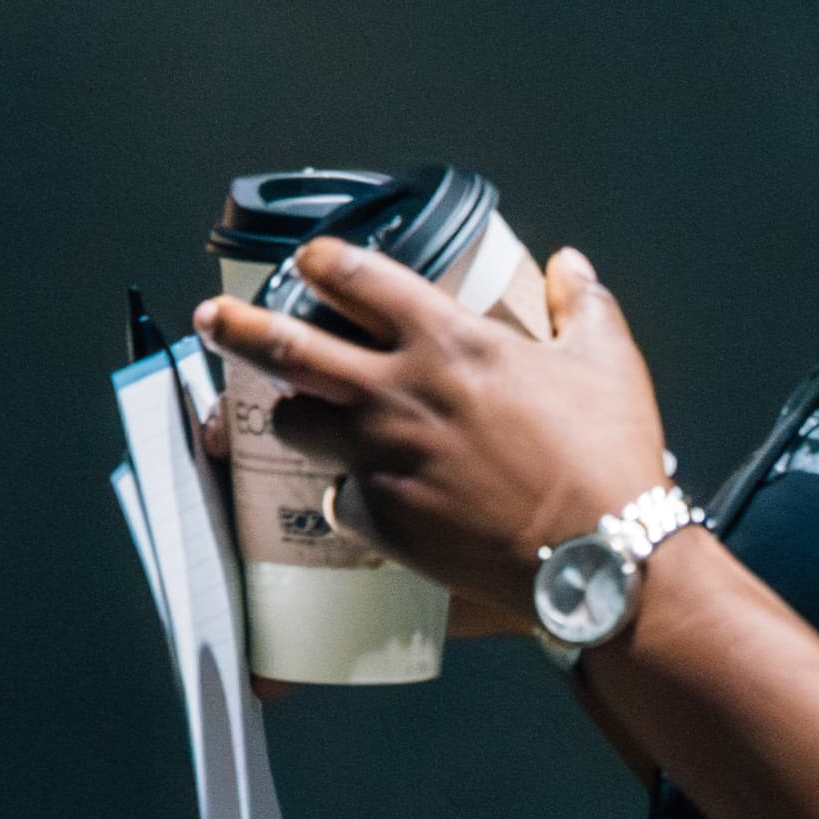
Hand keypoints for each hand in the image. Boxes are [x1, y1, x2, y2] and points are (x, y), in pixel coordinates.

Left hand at [196, 242, 672, 612]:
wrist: (599, 558)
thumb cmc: (606, 458)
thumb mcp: (607, 361)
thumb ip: (583, 304)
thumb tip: (570, 266)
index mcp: (447, 341)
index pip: (355, 278)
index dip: (319, 261)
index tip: (307, 261)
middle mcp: (397, 392)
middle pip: (287, 346)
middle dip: (239, 328)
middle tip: (211, 321)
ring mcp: (381, 457)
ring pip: (295, 422)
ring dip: (288, 414)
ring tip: (291, 413)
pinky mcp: (380, 518)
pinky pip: (339, 497)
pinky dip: (348, 493)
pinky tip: (365, 496)